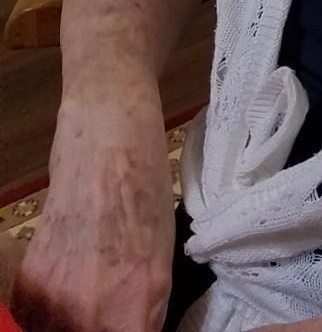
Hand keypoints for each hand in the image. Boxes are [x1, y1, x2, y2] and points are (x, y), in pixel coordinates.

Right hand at [12, 95, 174, 331]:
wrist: (107, 141)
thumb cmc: (147, 191)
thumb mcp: (163, 258)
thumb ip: (144, 308)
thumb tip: (135, 331)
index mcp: (138, 306)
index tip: (131, 326)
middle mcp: (92, 314)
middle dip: (102, 331)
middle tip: (108, 307)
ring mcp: (53, 302)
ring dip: (71, 324)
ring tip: (87, 288)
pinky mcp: (26, 286)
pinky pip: (34, 321)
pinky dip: (47, 309)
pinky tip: (65, 274)